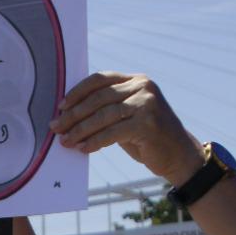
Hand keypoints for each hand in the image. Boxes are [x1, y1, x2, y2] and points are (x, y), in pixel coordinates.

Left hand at [50, 72, 204, 185]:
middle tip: (56, 127)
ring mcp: (146, 104)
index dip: (77, 92)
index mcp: (136, 80)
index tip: (60, 106)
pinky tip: (83, 149)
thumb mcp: (128, 116)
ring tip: (65, 141)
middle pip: (99, 98)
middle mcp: (143, 87)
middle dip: (74, 115)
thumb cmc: (148, 137)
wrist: (179, 155)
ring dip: (80, 130)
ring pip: (103, 116)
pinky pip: (112, 132)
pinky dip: (95, 141)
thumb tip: (69, 114)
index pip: (100, 79)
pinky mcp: (147, 124)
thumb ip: (107, 108)